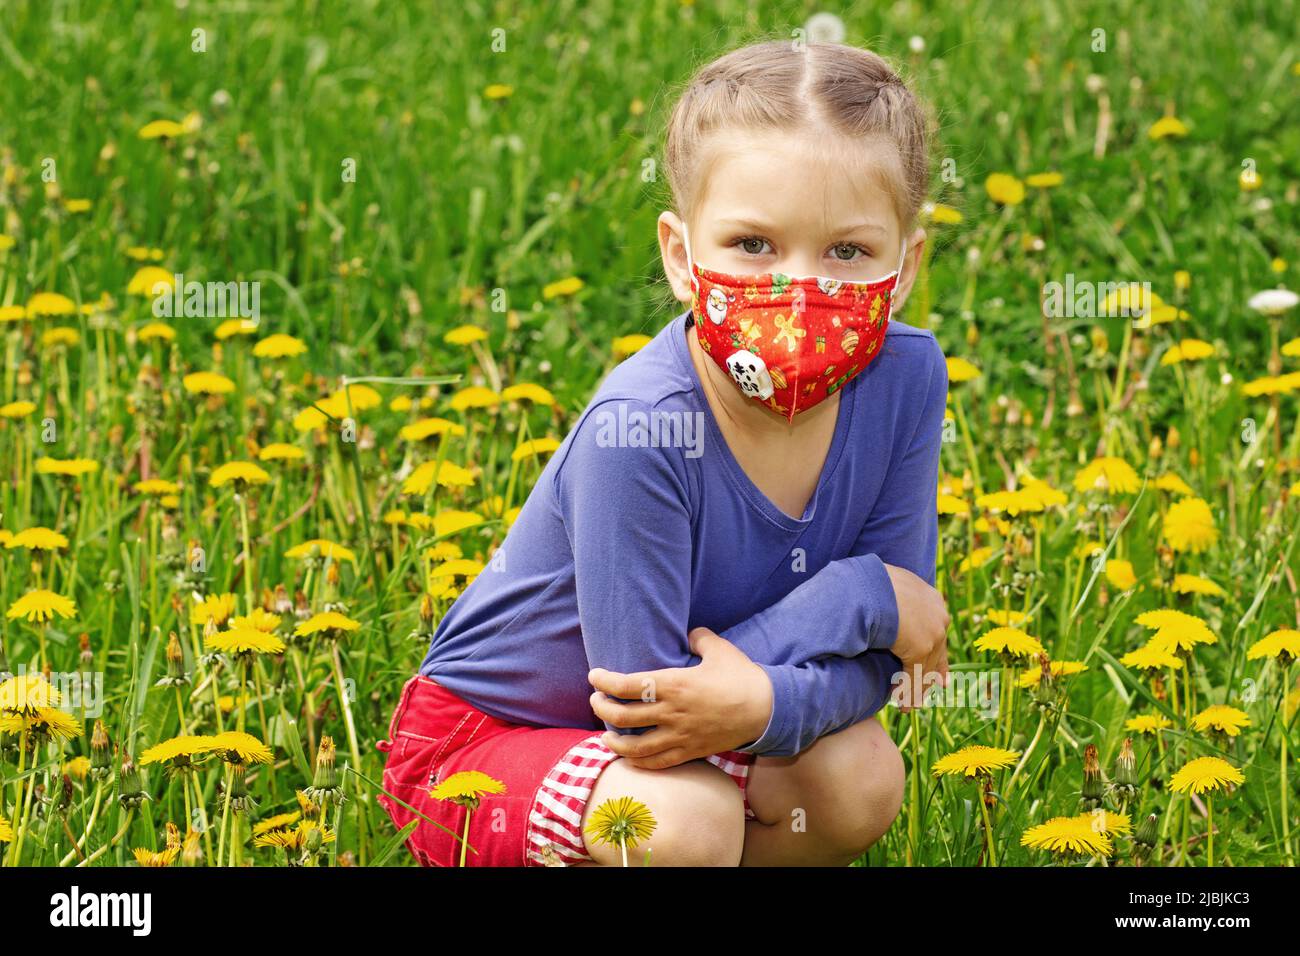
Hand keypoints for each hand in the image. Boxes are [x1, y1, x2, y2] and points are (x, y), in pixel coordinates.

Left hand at [587, 628, 772, 769]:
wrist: (767, 710)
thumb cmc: (742, 677)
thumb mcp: (719, 649)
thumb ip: (699, 638)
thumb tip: (688, 633)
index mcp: (675, 684)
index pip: (627, 685)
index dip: (604, 682)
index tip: (595, 676)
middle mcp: (672, 712)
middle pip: (623, 717)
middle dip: (602, 709)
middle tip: (597, 701)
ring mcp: (680, 736)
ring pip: (635, 747)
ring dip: (614, 741)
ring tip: (605, 735)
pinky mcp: (690, 752)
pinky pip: (657, 763)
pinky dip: (638, 762)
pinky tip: (630, 757)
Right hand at [882, 564, 950, 710]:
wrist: (868, 586)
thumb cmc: (867, 584)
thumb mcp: (886, 586)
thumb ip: (893, 597)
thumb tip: (882, 598)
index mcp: (931, 598)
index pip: (938, 628)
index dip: (938, 648)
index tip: (942, 665)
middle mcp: (938, 616)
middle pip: (939, 651)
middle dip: (936, 673)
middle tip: (940, 687)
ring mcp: (933, 633)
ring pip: (927, 668)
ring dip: (916, 690)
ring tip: (909, 705)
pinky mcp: (922, 649)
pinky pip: (915, 677)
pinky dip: (908, 693)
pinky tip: (902, 704)